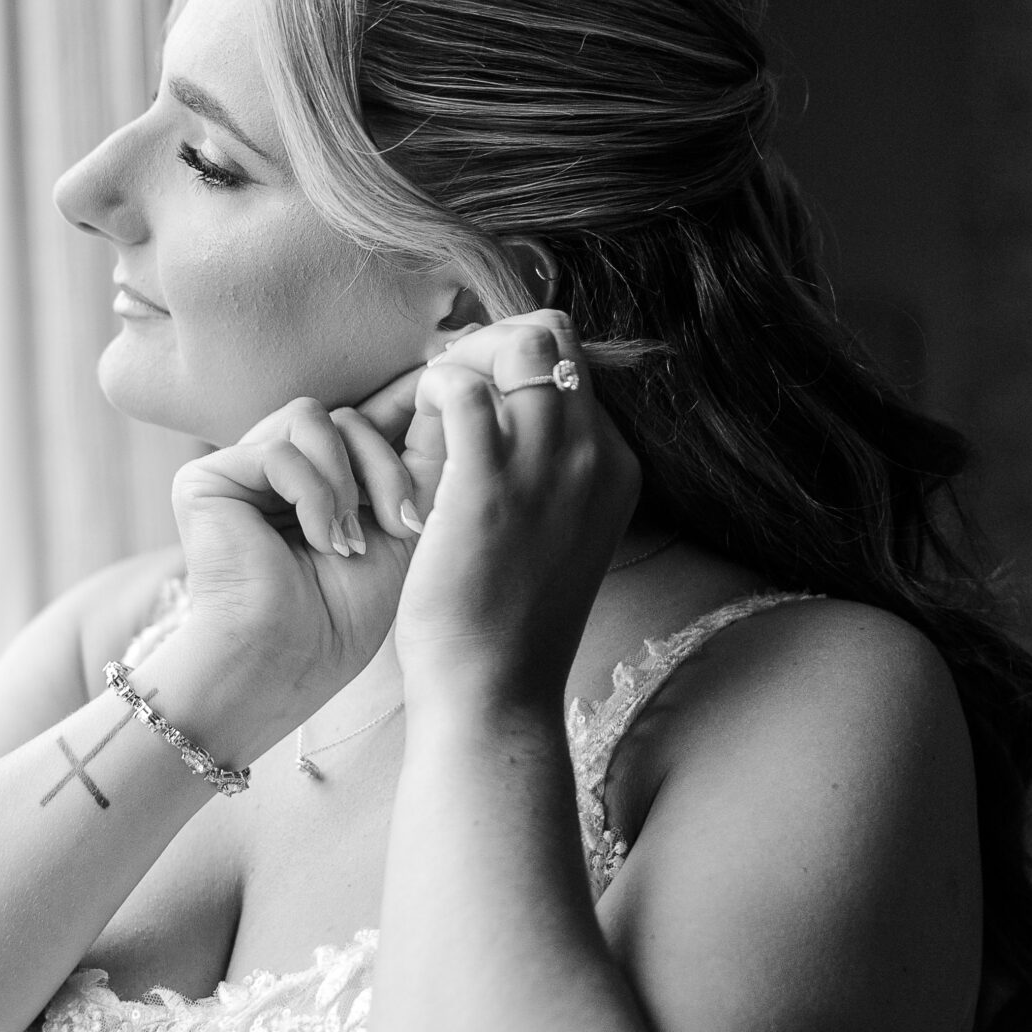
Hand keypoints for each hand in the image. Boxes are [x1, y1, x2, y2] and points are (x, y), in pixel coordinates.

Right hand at [170, 390, 422, 739]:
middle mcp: (278, 468)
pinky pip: (279, 448)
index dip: (404, 406)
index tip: (444, 394)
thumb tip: (450, 390)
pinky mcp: (206, 477)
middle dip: (386, 467)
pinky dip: (312, 495)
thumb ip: (421, 463)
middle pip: (347, 414)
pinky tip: (318, 542)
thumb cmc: (344, 616)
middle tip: (403, 526)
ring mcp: (240, 469)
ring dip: (347, 479)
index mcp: (321, 478)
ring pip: (314, 417)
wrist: (287, 663)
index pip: (363, 417)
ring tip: (349, 542)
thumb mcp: (403, 529)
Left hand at [392, 312, 641, 704]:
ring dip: (462, 359)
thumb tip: (505, 428)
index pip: (574, 368)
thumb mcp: (555, 539)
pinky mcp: (490, 482)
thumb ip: (548, 479)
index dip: (517, 365)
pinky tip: (414, 428)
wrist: (495, 692)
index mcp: (617, 469)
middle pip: (554, 338)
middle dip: (494, 343)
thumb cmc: (508, 625)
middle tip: (448, 387)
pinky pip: (460, 387)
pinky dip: (432, 390)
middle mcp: (596, 456)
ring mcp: (549, 465)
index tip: (476, 393)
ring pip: (517, 345)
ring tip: (430, 405)